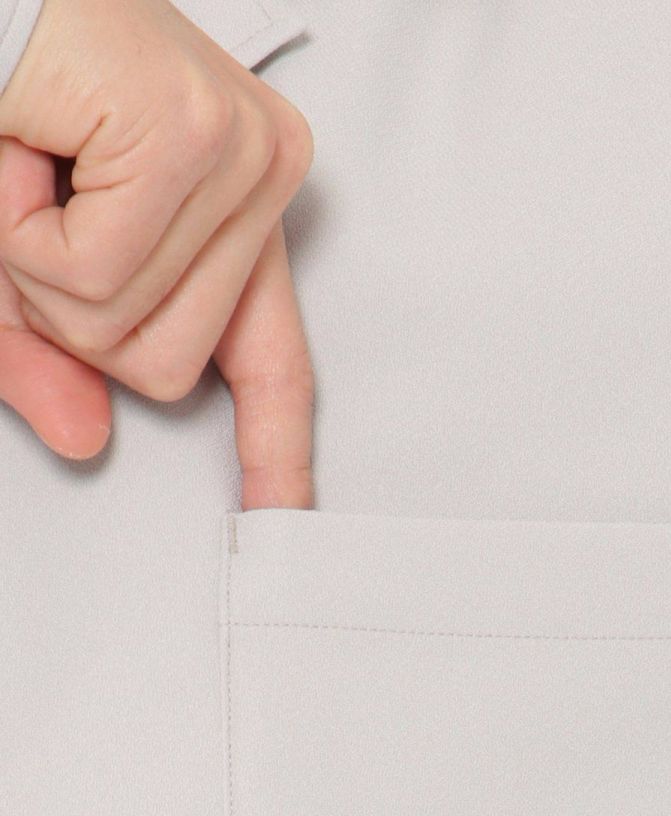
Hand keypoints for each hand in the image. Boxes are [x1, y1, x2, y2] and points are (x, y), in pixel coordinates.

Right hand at [0, 0, 313, 507]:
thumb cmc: (15, 85)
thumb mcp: (25, 254)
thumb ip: (52, 350)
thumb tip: (85, 438)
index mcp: (242, 204)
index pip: (275, 360)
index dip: (277, 448)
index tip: (283, 514)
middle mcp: (263, 175)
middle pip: (169, 369)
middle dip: (68, 316)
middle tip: (41, 210)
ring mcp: (239, 155)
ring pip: (124, 330)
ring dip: (33, 267)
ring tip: (31, 167)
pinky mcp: (188, 135)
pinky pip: (88, 271)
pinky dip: (15, 227)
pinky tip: (26, 147)